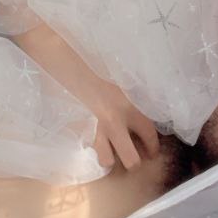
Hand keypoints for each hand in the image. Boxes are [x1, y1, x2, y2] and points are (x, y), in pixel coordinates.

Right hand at [14, 19, 158, 169]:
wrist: (64, 56)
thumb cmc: (95, 61)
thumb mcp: (121, 74)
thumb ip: (133, 94)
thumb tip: (141, 107)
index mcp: (130, 105)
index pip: (150, 133)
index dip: (154, 146)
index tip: (152, 151)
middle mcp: (114, 122)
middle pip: (131, 159)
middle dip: (134, 161)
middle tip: (132, 158)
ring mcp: (93, 129)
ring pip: (106, 160)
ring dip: (108, 156)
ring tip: (107, 149)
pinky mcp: (74, 130)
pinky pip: (84, 148)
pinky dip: (87, 146)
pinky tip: (87, 137)